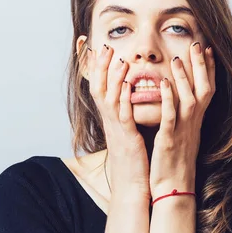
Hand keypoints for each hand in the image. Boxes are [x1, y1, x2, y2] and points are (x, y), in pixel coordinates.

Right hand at [87, 43, 151, 202]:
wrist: (132, 186)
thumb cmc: (133, 160)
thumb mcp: (127, 133)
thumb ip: (126, 115)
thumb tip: (129, 99)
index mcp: (111, 119)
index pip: (100, 88)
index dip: (98, 69)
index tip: (100, 49)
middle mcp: (110, 122)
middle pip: (99, 88)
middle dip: (101, 67)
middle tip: (105, 46)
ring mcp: (117, 130)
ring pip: (109, 99)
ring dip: (112, 78)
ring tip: (118, 58)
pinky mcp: (127, 139)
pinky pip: (123, 116)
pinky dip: (123, 99)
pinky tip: (127, 85)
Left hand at [149, 41, 215, 199]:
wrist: (174, 188)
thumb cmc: (175, 162)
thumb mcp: (182, 135)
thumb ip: (182, 117)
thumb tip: (179, 100)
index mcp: (196, 122)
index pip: (208, 90)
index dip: (209, 69)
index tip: (208, 50)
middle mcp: (193, 124)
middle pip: (204, 89)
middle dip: (201, 66)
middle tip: (198, 44)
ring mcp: (183, 131)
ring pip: (189, 99)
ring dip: (184, 78)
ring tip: (178, 58)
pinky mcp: (169, 140)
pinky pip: (170, 116)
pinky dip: (168, 98)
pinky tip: (163, 83)